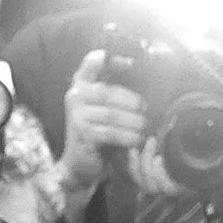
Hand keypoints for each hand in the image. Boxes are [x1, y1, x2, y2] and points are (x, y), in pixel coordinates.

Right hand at [58, 50, 149, 214]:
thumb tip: (146, 78)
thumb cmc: (98, 133)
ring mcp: (76, 114)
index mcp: (81, 83)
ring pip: (111, 114)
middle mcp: (76, 95)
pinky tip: (137, 139)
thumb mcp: (105, 108)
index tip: (132, 63)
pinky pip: (110, 132)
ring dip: (132, 121)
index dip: (112, 58)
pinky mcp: (82, 133)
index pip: (93, 62)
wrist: (80, 164)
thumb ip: (115, 91)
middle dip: (131, 100)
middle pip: (107, 91)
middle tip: (146, 109)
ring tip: (144, 126)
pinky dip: (127, 136)